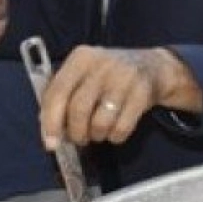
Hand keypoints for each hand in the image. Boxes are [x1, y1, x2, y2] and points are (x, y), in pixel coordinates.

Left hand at [38, 45, 187, 149]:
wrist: (152, 66)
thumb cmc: (108, 76)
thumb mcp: (84, 75)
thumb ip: (64, 96)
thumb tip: (50, 130)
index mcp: (80, 58)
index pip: (57, 92)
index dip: (50, 121)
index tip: (51, 143)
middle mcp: (101, 64)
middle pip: (78, 109)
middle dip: (76, 132)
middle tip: (79, 139)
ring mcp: (124, 77)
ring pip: (100, 121)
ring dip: (97, 135)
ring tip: (99, 133)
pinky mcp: (143, 92)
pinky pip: (122, 127)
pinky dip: (116, 136)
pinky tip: (115, 131)